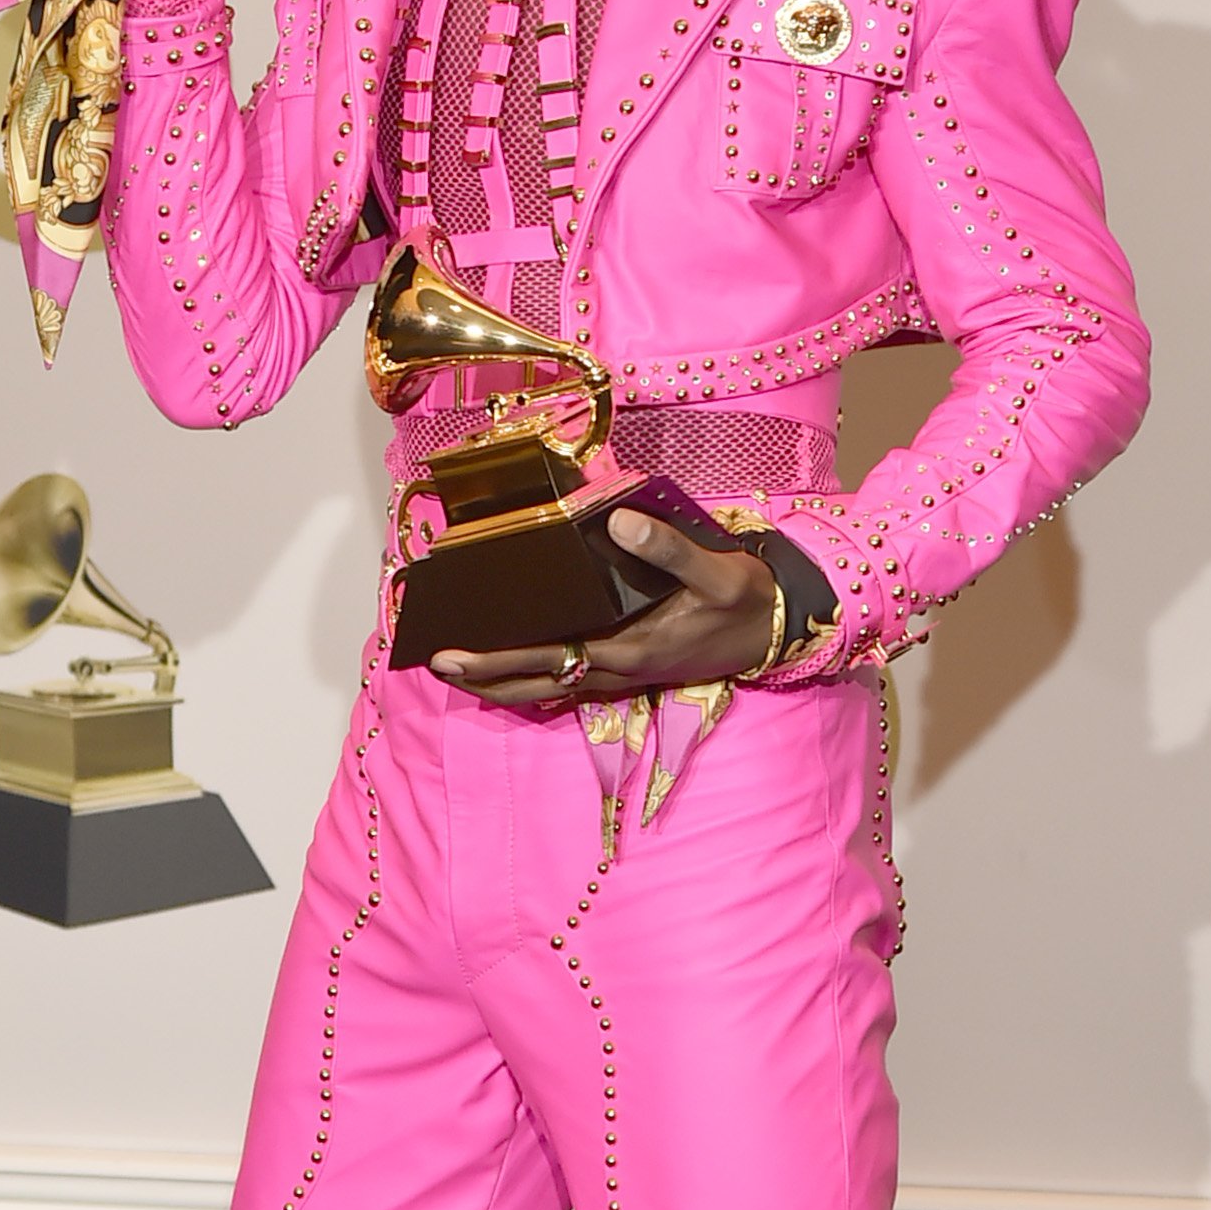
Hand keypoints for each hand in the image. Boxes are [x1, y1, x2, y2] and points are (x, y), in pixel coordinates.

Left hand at [431, 513, 779, 709]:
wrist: (776, 629)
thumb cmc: (744, 600)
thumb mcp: (716, 571)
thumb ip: (667, 547)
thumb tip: (617, 522)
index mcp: (628, 648)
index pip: (546, 658)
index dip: (496, 658)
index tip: (453, 653)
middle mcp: (617, 669)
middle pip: (534, 684)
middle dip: (482, 678)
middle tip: (434, 664)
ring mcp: (622, 675)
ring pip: (548, 687)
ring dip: (501, 682)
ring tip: (457, 670)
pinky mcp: (629, 671)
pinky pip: (569, 681)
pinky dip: (533, 676)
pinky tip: (510, 668)